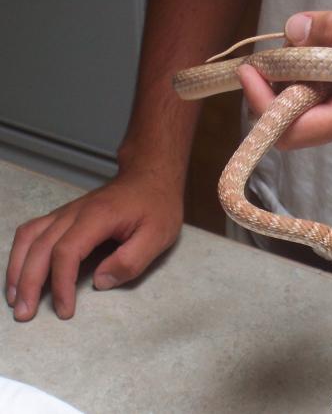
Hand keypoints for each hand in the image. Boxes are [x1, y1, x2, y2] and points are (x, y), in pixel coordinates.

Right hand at [5, 170, 182, 320]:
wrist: (151, 176)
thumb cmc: (157, 205)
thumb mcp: (158, 235)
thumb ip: (131, 260)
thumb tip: (100, 282)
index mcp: (98, 216)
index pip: (67, 252)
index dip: (61, 284)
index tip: (65, 310)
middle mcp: (74, 212)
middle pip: (39, 247)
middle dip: (28, 283)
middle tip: (24, 314)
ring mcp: (67, 211)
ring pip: (29, 237)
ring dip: (17, 268)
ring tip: (14, 298)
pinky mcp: (65, 215)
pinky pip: (33, 231)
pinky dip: (22, 253)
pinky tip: (20, 272)